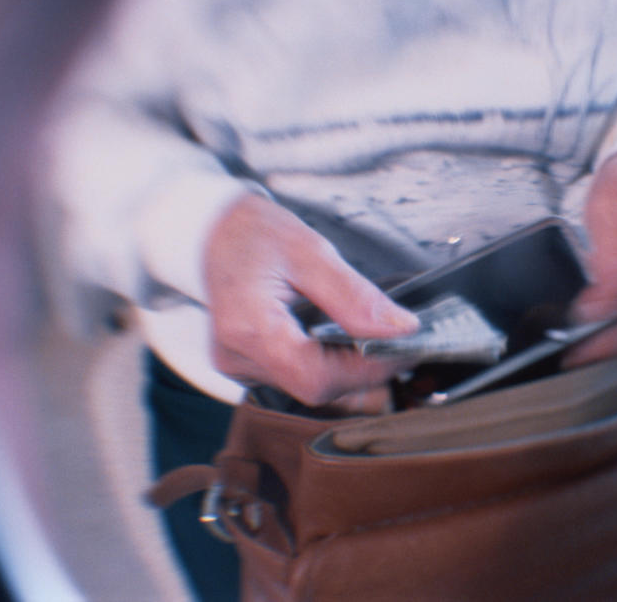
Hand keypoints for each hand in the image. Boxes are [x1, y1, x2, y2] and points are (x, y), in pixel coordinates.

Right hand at [204, 194, 419, 408]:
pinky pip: (298, 377)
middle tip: (397, 338)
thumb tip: (402, 329)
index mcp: (248, 329)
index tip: (404, 346)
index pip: (318, 377)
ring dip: (349, 367)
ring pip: (310, 386)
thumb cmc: (254, 233)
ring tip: (374, 335)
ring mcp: (239, 367)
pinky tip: (344, 339)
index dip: (368, 369)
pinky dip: (329, 363)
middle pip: (316, 387)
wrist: (212, 230)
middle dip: (364, 368)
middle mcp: (238, 359)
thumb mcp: (311, 252)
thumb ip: (356, 296)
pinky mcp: (247, 366)